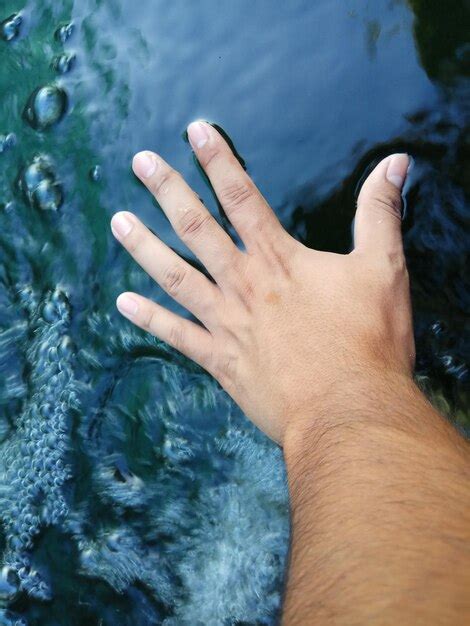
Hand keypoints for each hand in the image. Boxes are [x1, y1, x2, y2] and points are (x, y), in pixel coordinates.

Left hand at [111, 122, 412, 443]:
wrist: (349, 410)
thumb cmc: (369, 343)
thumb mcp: (386, 269)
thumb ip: (381, 214)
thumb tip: (395, 164)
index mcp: (280, 261)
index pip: (242, 197)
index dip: (219, 160)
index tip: (196, 132)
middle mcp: (245, 285)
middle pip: (197, 228)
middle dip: (168, 190)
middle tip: (141, 162)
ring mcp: (228, 324)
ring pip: (175, 277)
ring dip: (144, 247)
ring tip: (118, 221)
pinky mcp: (222, 362)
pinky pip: (177, 336)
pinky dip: (150, 320)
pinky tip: (124, 303)